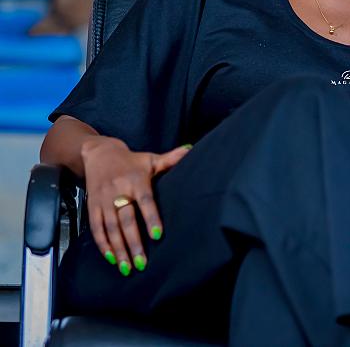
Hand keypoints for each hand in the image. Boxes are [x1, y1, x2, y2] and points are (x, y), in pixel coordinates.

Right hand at [81, 136, 190, 274]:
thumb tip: (191, 149)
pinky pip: (96, 228)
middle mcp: (118, 190)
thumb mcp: (150, 159)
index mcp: (136, 179)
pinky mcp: (92, 206)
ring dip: (119, 249)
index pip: (145, 201)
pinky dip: (103, 244)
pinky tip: (111, 258)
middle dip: (134, 243)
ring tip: (127, 267)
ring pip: (110, 228)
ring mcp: (103, 200)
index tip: (158, 235)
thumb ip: (170, 159)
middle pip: (126, 219)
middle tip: (142, 262)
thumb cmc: (130, 160)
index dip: (151, 218)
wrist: (99, 153)